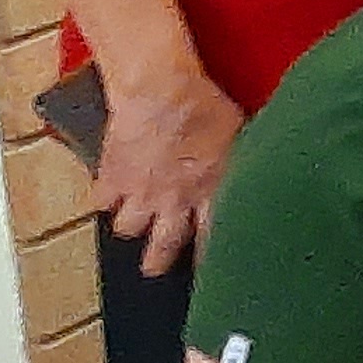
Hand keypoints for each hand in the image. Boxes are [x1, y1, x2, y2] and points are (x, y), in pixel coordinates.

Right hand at [98, 66, 245, 276]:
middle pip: (163, 246)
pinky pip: (100, 203)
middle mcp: (173, 201)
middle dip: (159, 262)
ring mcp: (139, 192)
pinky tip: (107, 199)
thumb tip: (262, 168)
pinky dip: (103, 201)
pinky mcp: (111, 178)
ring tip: (132, 226)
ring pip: (128, 229)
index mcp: (210, 192)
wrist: (162, 91)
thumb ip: (242, 162)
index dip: (212, 259)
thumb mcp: (240, 136)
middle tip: (155, 269)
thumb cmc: (207, 106)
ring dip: (130, 227)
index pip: (213, 239)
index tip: (211, 271)